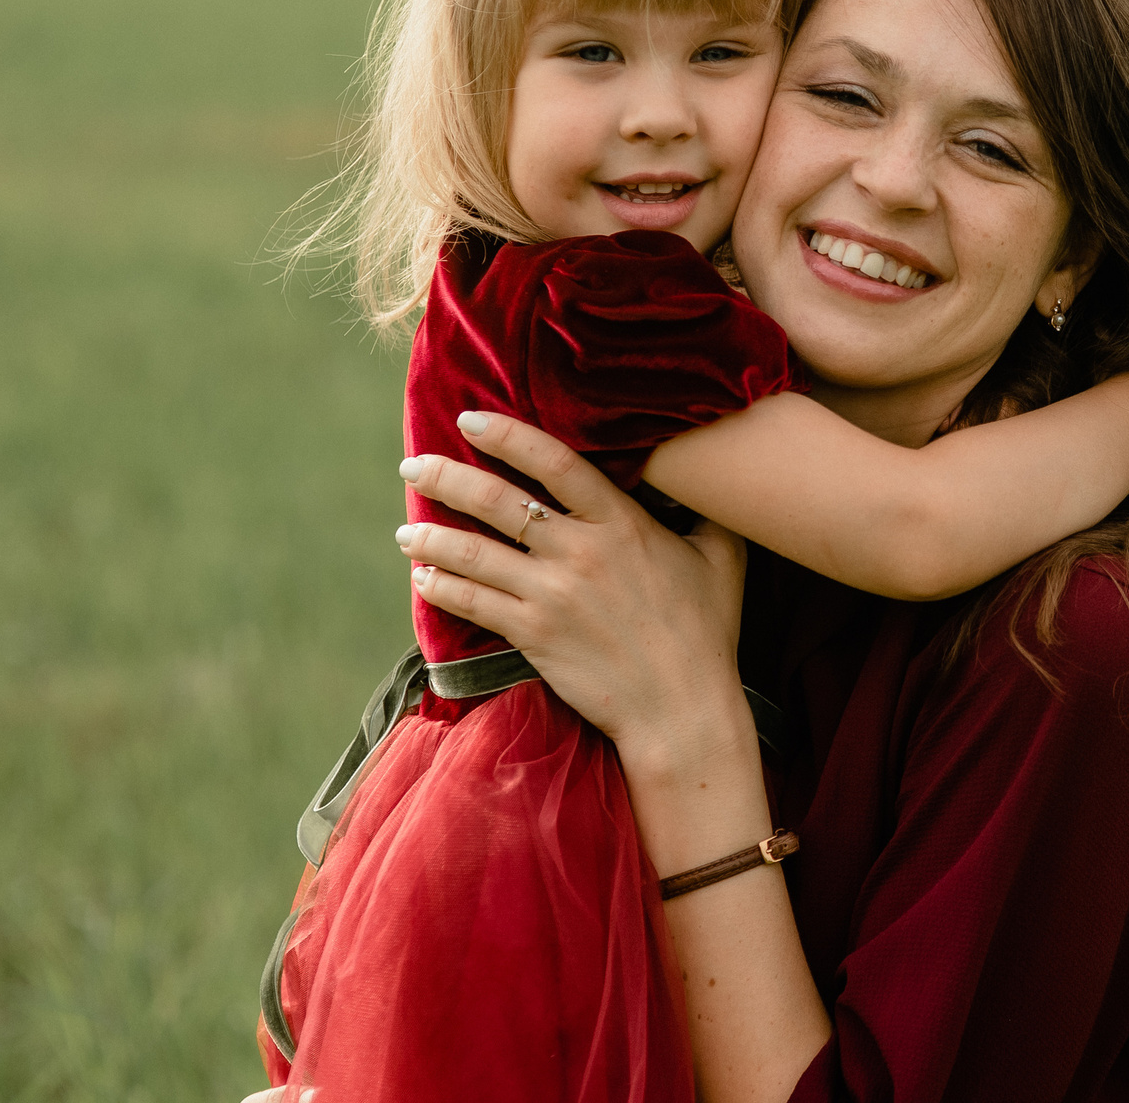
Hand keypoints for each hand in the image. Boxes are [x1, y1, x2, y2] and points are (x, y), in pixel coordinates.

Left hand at [396, 414, 752, 773]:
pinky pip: (472, 604)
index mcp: (622, 524)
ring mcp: (552, 596)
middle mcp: (580, 553)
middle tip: (414, 464)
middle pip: (497, 501)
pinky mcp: (533, 637)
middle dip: (447, 477)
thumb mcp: (722, 558)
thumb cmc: (707, 631)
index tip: (471, 421)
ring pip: (472, 554)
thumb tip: (704, 479)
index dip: (507, 435)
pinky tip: (423, 577)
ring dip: (429, 537)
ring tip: (406, 530)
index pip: (554, 462)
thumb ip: (708, 513)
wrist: (682, 708)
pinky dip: (441, 587)